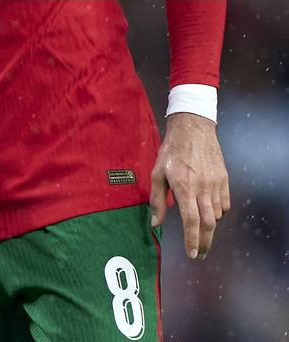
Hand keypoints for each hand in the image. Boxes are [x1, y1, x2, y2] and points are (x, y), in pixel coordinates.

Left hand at [150, 112, 229, 259]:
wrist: (193, 128)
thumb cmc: (173, 150)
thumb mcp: (158, 172)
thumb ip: (158, 200)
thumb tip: (155, 222)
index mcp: (184, 187)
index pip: (191, 221)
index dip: (192, 240)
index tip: (192, 253)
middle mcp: (203, 188)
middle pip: (208, 224)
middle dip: (204, 242)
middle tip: (200, 253)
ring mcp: (216, 184)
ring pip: (217, 215)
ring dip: (210, 228)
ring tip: (202, 233)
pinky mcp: (224, 179)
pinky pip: (225, 204)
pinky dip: (219, 214)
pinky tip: (211, 214)